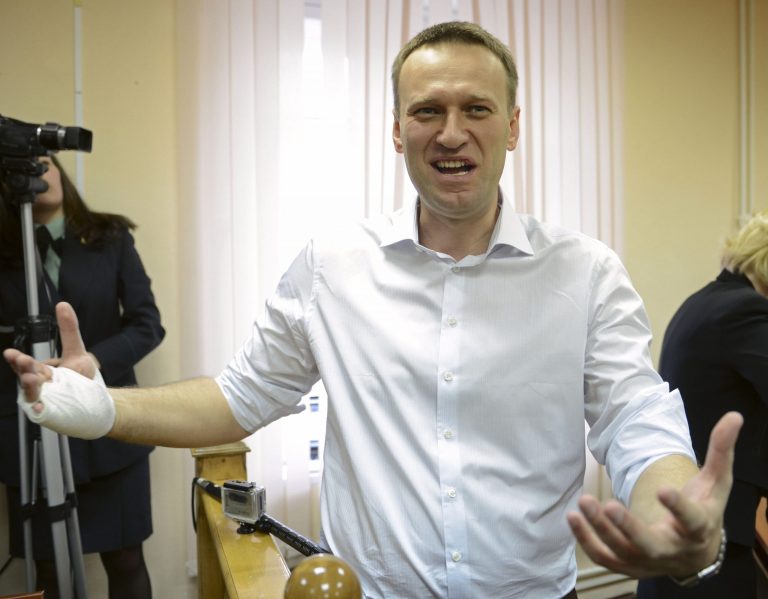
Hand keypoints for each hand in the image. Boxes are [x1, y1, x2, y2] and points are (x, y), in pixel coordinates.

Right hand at [4, 302, 97, 413]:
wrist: (98, 398)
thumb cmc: (83, 375)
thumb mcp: (77, 350)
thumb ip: (69, 330)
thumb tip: (62, 304)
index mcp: (42, 372)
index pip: (26, 365)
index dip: (18, 360)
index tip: (11, 353)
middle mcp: (40, 387)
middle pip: (27, 378)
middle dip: (23, 370)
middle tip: (23, 362)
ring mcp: (45, 401)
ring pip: (32, 395)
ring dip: (30, 388)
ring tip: (32, 379)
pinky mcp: (52, 413)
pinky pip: (42, 412)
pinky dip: (39, 409)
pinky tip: (39, 407)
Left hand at [567, 411, 742, 578]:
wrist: (693, 553)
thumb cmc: (703, 509)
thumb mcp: (716, 483)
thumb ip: (720, 451)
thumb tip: (734, 416)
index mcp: (697, 528)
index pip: (691, 520)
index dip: (678, 507)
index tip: (663, 489)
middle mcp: (672, 549)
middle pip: (650, 545)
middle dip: (629, 528)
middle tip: (610, 505)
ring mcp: (648, 561)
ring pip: (621, 551)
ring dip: (600, 530)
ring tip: (583, 502)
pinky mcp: (628, 565)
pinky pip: (604, 557)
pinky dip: (586, 540)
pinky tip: (573, 517)